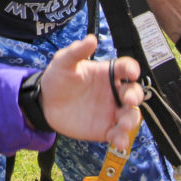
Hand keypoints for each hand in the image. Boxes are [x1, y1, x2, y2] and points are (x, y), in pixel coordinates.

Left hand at [38, 35, 142, 152]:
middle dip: (135, 96)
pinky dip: (121, 139)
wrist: (45, 104)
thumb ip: (77, 51)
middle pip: (134, 92)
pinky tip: (119, 142)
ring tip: (124, 125)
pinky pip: (118, 134)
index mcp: (107, 73)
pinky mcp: (105, 129)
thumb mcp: (64, 62)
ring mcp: (111, 111)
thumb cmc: (57, 78)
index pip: (126, 68)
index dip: (132, 68)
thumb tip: (92, 39)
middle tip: (129, 100)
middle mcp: (114, 92)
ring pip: (131, 115)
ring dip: (131, 120)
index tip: (132, 72)